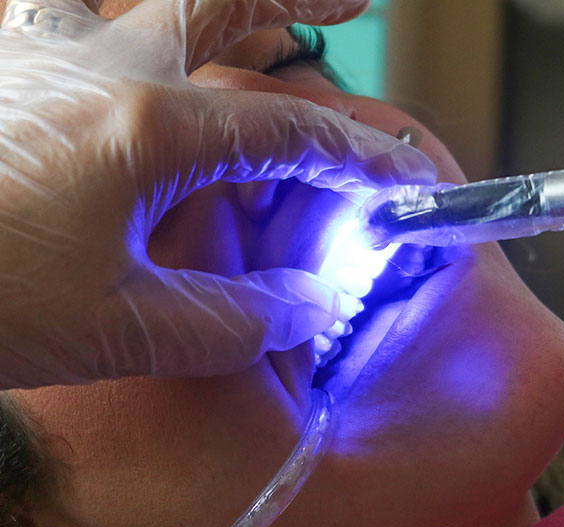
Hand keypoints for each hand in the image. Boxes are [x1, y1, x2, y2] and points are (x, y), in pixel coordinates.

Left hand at [0, 0, 435, 387]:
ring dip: (213, 0)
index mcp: (147, 127)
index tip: (394, 175)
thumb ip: (232, 318)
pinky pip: (70, 10)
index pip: (285, 132)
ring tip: (257, 17)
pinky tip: (126, 33)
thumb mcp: (119, 328)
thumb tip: (307, 306)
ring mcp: (37, 51)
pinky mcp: (0, 66)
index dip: (353, 153)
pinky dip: (118, 12)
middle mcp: (98, 65)